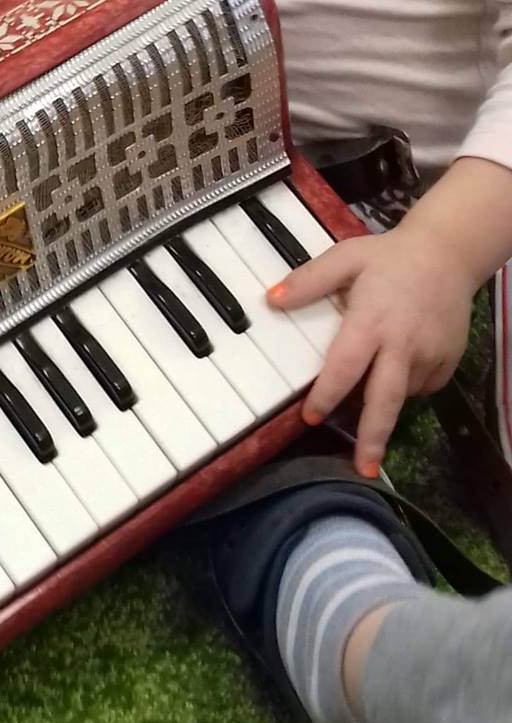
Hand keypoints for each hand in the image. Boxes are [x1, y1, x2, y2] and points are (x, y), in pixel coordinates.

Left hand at [270, 224, 473, 474]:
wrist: (449, 252)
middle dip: (373, 438)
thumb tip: (271, 301)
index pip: (345, 367)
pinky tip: (397, 365)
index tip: (311, 418)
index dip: (327, 395)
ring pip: (401, 395)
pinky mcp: (449, 362)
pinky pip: (422, 386)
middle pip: (385, 400)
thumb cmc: (389, 257)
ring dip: (381, 405)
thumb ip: (309, 280)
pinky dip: (406, 386)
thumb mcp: (346, 258)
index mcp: (372, 322)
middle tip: (362, 469)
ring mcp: (429, 356)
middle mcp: (402, 345)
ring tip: (369, 397)